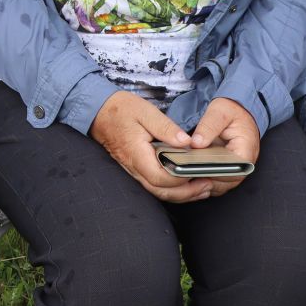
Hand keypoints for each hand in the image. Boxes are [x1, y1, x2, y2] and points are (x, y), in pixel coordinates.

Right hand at [90, 91, 217, 204]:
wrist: (98, 112)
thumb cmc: (121, 110)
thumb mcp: (146, 112)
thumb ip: (166, 128)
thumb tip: (187, 143)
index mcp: (136, 154)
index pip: (160, 177)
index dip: (181, 179)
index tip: (198, 172)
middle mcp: (133, 168)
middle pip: (161, 191)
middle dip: (186, 193)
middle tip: (207, 186)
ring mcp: (132, 171)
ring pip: (157, 192)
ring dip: (180, 195)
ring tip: (202, 189)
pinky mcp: (134, 170)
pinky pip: (153, 186)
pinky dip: (171, 190)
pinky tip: (184, 185)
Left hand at [185, 96, 260, 198]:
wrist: (237, 115)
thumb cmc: (232, 113)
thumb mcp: (221, 111)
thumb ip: (209, 126)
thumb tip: (196, 143)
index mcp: (245, 152)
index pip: (231, 170)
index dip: (213, 171)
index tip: (195, 166)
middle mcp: (241, 167)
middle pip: (222, 182)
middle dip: (202, 178)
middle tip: (181, 171)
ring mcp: (232, 173)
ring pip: (215, 186)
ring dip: (199, 182)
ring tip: (180, 173)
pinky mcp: (223, 174)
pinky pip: (211, 184)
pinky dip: (198, 182)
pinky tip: (184, 174)